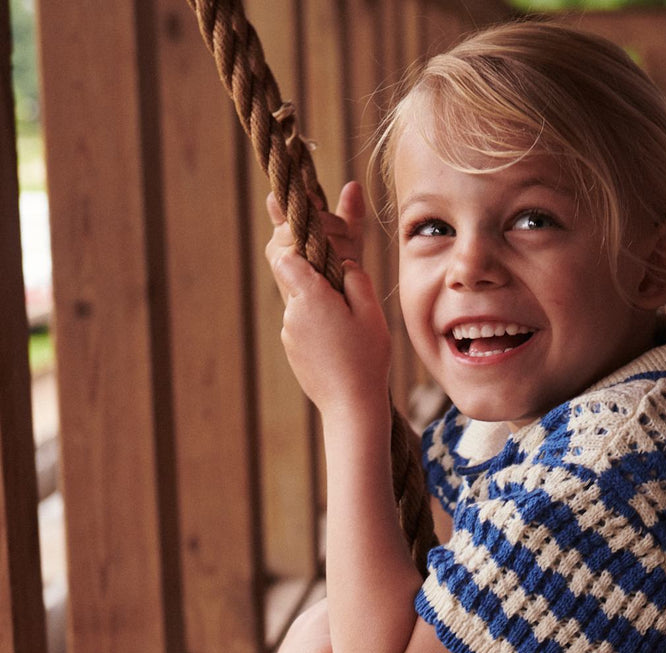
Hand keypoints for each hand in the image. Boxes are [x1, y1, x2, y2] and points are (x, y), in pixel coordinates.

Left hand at [266, 183, 391, 422]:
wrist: (351, 409)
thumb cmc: (366, 361)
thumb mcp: (369, 312)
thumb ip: (354, 277)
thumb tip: (343, 257)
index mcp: (310, 296)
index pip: (286, 247)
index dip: (296, 228)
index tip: (311, 216)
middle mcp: (292, 311)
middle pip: (281, 261)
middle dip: (294, 240)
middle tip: (300, 218)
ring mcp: (289, 330)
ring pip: (293, 289)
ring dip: (309, 275)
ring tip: (333, 268)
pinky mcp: (293, 346)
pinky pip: (301, 313)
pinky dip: (314, 304)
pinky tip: (337, 314)